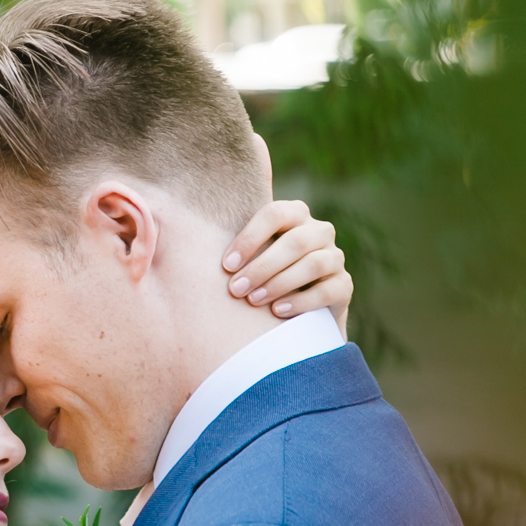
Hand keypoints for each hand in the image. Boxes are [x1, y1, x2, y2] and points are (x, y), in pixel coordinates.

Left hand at [221, 200, 350, 326]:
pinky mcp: (345, 285)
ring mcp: (336, 257)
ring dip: (280, 283)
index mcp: (295, 214)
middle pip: (295, 241)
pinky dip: (301, 301)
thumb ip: (233, 243)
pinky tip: (277, 311)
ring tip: (254, 300)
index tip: (226, 265)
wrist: (296, 312)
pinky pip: (328, 290)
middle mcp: (320, 231)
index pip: (275, 213)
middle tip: (236, 289)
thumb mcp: (249, 255)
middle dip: (262, 266)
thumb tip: (181, 234)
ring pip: (314, 264)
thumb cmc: (261, 275)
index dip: (250, 238)